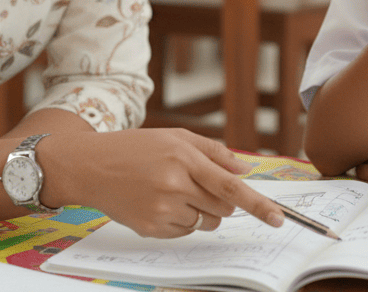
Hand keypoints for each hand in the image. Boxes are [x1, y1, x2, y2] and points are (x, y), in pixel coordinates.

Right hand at [43, 128, 283, 237]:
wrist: (89, 166)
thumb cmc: (134, 148)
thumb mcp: (174, 137)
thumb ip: (212, 151)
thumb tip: (243, 169)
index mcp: (183, 157)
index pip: (230, 187)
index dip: (258, 204)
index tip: (278, 219)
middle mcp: (174, 184)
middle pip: (222, 208)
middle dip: (220, 200)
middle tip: (196, 184)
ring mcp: (162, 209)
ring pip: (206, 221)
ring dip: (200, 210)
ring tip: (172, 191)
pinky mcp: (151, 228)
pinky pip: (185, 231)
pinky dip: (180, 220)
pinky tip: (159, 202)